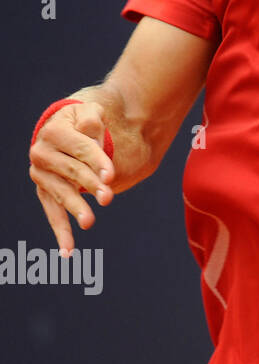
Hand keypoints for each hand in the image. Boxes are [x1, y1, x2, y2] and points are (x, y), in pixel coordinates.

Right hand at [29, 102, 115, 253]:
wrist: (68, 128)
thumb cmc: (84, 120)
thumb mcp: (91, 112)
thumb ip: (92, 119)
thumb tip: (92, 130)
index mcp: (54, 131)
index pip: (80, 148)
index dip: (96, 161)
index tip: (111, 175)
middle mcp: (41, 153)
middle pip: (71, 171)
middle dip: (90, 184)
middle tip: (108, 197)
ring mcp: (41, 174)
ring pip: (60, 193)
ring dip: (75, 208)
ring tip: (90, 222)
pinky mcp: (45, 190)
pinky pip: (52, 212)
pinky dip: (60, 231)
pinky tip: (68, 251)